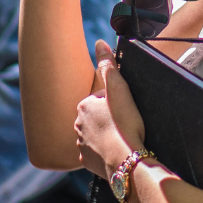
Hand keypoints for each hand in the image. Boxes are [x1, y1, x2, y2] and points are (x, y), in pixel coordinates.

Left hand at [73, 40, 147, 180]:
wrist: (126, 160)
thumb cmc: (125, 124)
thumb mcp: (120, 90)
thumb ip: (109, 65)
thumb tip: (99, 42)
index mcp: (83, 105)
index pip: (100, 98)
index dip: (115, 103)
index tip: (125, 111)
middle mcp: (76, 124)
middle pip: (96, 116)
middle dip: (107, 118)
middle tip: (124, 124)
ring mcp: (79, 143)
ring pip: (93, 134)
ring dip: (104, 135)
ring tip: (121, 139)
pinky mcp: (85, 160)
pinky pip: (93, 152)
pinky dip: (102, 151)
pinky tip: (114, 151)